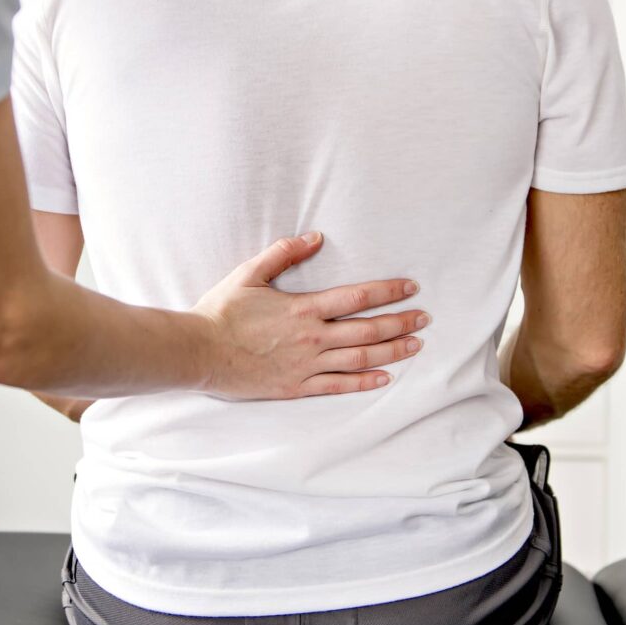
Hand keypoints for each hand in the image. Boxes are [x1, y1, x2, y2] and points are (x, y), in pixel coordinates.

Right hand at [193, 232, 429, 398]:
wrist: (200, 351)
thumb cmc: (222, 311)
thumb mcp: (250, 273)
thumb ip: (284, 253)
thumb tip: (315, 238)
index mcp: (303, 308)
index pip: (358, 297)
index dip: (389, 291)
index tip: (411, 287)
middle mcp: (312, 338)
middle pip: (369, 330)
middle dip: (401, 322)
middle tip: (425, 318)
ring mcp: (306, 364)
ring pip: (360, 358)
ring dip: (392, 351)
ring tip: (416, 345)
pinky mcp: (296, 386)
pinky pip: (338, 385)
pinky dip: (364, 382)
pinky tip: (384, 377)